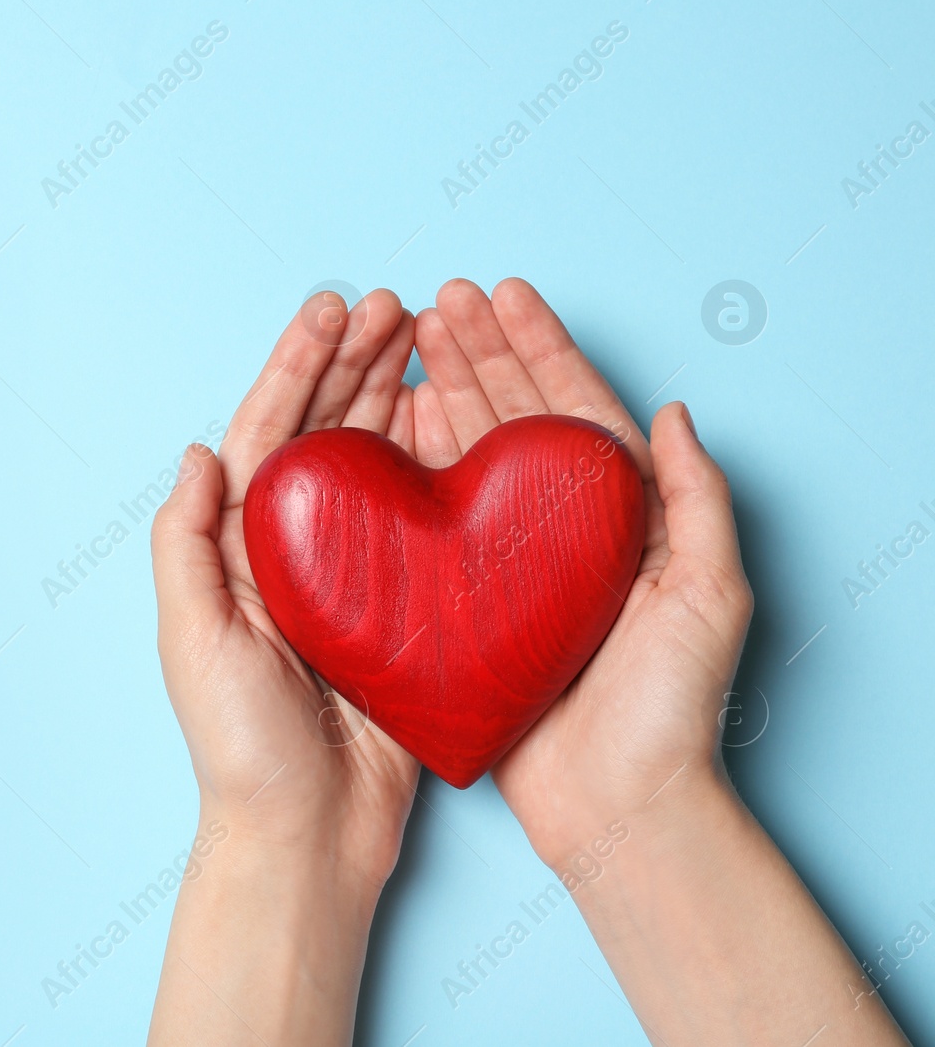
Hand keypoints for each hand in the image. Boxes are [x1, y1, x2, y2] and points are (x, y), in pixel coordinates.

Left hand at [147, 290, 423, 1045]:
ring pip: (374, 464)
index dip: (297, 365)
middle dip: (354, 363)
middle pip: (324, 433)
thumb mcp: (193, 641)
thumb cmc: (243, 748)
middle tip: (397, 305)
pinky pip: (421, 520)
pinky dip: (437, 467)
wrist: (309, 836)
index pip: (267, 433)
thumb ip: (188, 545)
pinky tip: (459, 425)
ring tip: (427, 340)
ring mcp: (351, 577)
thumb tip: (197, 452)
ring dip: (395, 398)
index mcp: (240, 550)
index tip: (332, 307)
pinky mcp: (403, 609)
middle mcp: (294, 551)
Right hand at [405, 277, 752, 862]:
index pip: (573, 408)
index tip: (500, 293)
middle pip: (515, 417)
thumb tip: (673, 412)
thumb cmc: (669, 707)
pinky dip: (413, 466)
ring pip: (470, 456)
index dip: (538, 345)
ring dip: (444, 391)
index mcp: (620, 516)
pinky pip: (435, 519)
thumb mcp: (708, 593)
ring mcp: (508, 563)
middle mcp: (560, 530)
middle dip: (479, 351)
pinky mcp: (465, 603)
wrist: (615, 806)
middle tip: (438, 301)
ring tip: (409, 338)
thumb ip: (697, 499)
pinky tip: (390, 425)